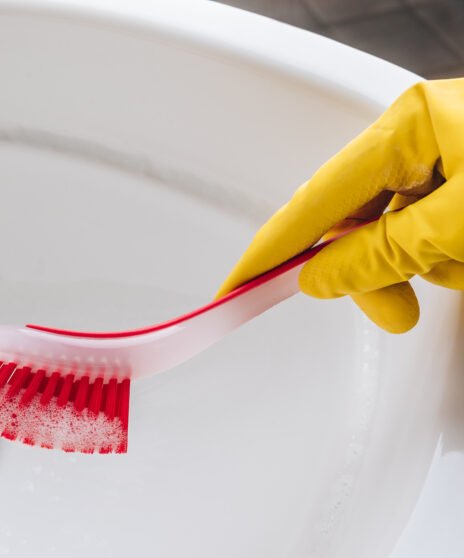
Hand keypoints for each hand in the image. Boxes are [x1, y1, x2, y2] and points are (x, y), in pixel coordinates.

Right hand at [217, 78, 463, 332]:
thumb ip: (389, 252)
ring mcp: (447, 157)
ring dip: (426, 265)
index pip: (314, 202)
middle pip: (357, 222)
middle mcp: (422, 137)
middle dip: (374, 271)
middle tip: (392, 311)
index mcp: (409, 126)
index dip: (271, 251)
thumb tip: (323, 278)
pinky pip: (432, 229)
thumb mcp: (461, 218)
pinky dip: (449, 252)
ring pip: (398, 233)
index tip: (236, 286)